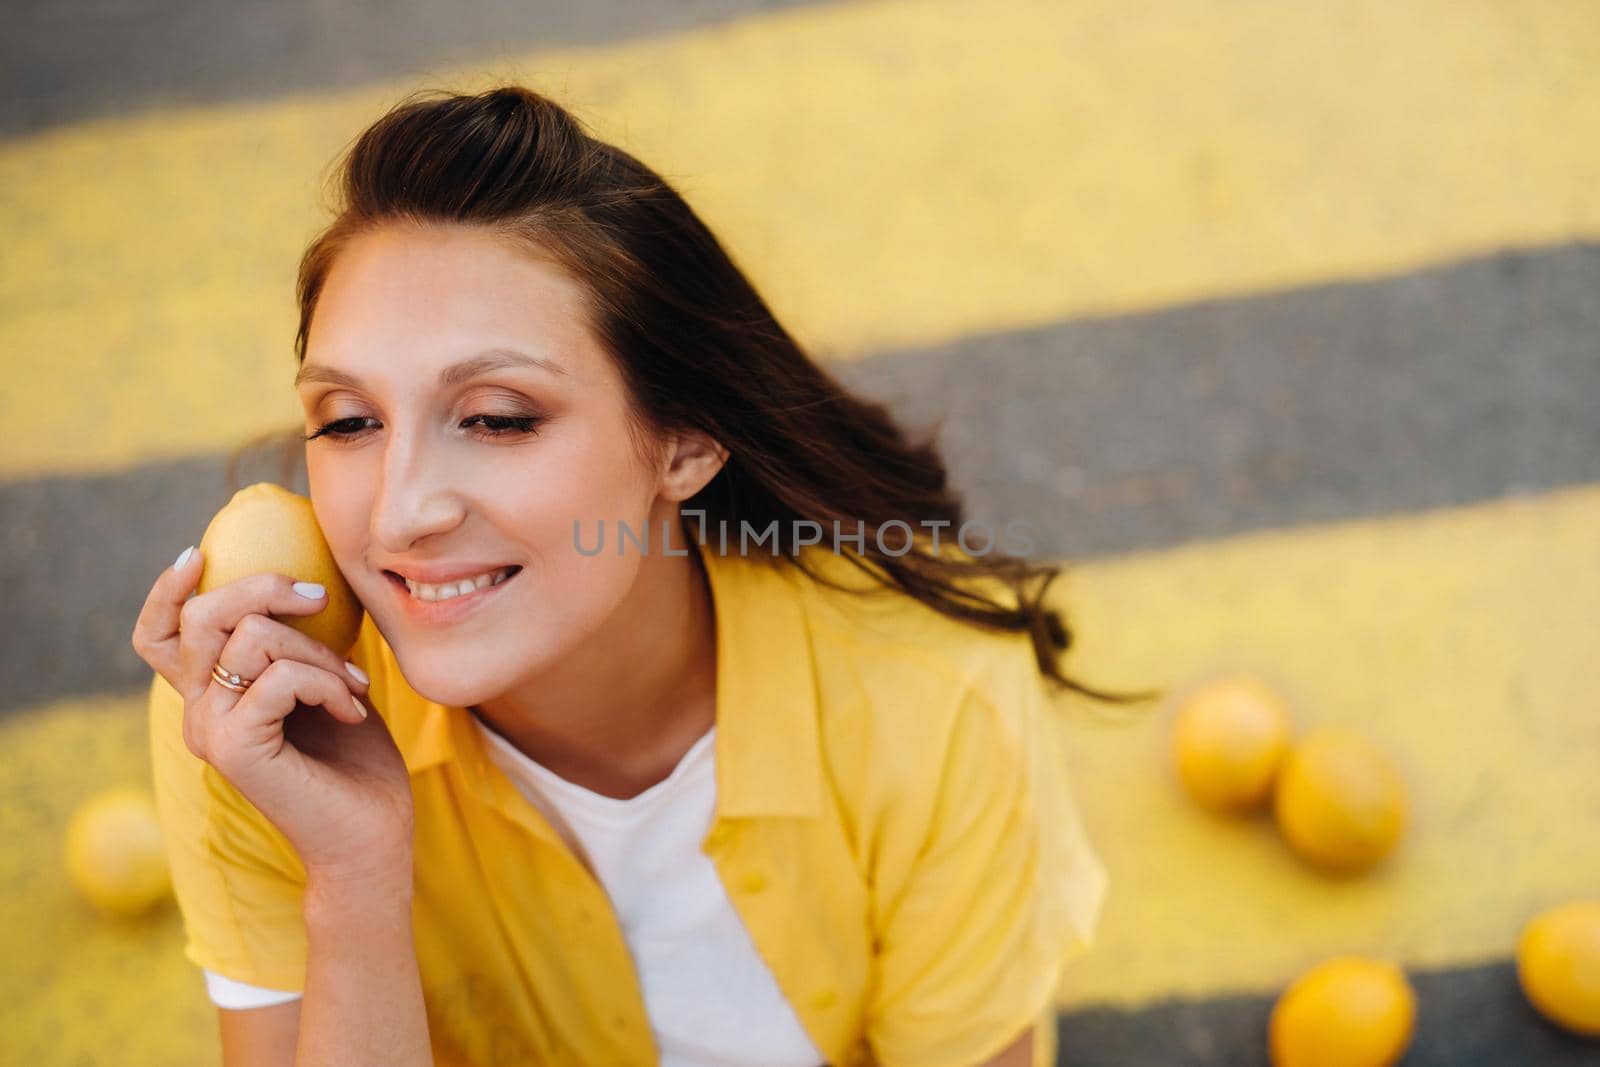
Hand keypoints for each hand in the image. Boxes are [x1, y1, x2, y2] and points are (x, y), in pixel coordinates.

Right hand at [132, 546, 412, 885]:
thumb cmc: (355, 758)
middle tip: (322, 600)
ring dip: (319, 651)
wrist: (371, 834)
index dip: (166, 591)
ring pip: (251, 639)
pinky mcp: (235, 752)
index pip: (158, 636)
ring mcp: (210, 733)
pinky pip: (277, 678)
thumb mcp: (322, 681)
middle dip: (267, 590)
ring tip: (354, 686)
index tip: (201, 554)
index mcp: (211, 696)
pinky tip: (352, 711)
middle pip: (203, 616)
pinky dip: (327, 682)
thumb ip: (294, 641)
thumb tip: (299, 582)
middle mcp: (198, 713)